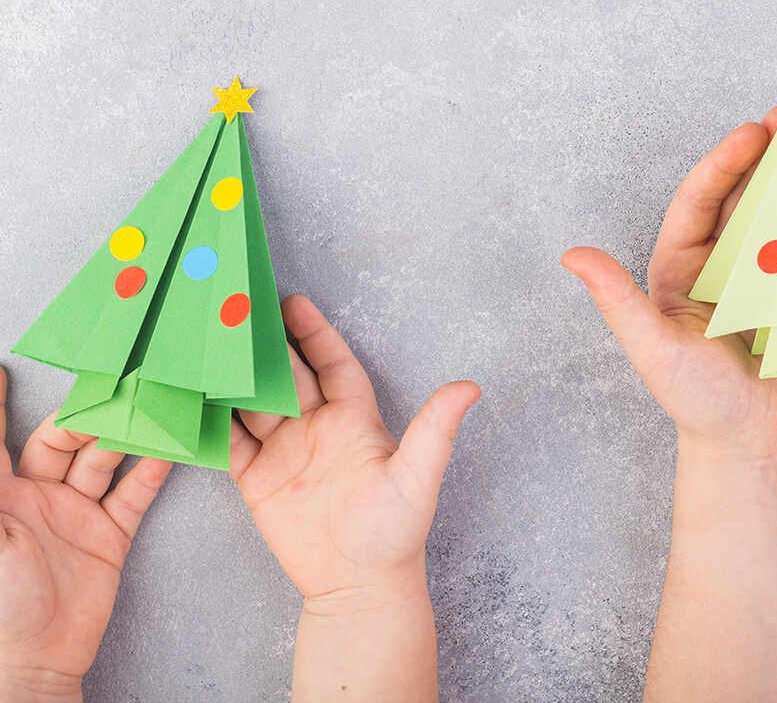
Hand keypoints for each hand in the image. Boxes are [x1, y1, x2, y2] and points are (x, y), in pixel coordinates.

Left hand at [0, 367, 170, 702]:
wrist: (32, 663)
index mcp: (1, 493)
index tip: (3, 369)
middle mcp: (39, 495)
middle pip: (69, 440)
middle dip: (90, 411)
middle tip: (119, 381)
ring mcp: (77, 513)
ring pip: (106, 460)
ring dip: (127, 434)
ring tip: (152, 404)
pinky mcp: (109, 534)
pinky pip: (134, 494)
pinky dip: (152, 469)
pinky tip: (168, 446)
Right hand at [230, 294, 480, 602]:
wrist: (358, 588)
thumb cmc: (395, 531)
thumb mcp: (418, 475)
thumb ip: (436, 429)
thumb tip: (471, 386)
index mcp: (353, 417)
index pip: (332, 363)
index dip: (314, 332)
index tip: (292, 302)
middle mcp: (317, 426)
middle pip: (286, 375)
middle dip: (265, 344)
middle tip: (238, 310)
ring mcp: (285, 451)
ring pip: (253, 402)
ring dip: (234, 376)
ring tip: (207, 344)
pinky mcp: (257, 479)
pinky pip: (230, 442)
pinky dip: (212, 420)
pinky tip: (192, 397)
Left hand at [563, 107, 776, 466]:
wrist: (749, 450)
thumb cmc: (695, 404)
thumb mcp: (652, 349)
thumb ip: (617, 300)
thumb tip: (572, 254)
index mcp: (680, 268)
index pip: (700, 202)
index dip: (724, 164)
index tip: (752, 131)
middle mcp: (719, 265)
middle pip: (743, 198)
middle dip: (769, 157)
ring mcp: (762, 278)